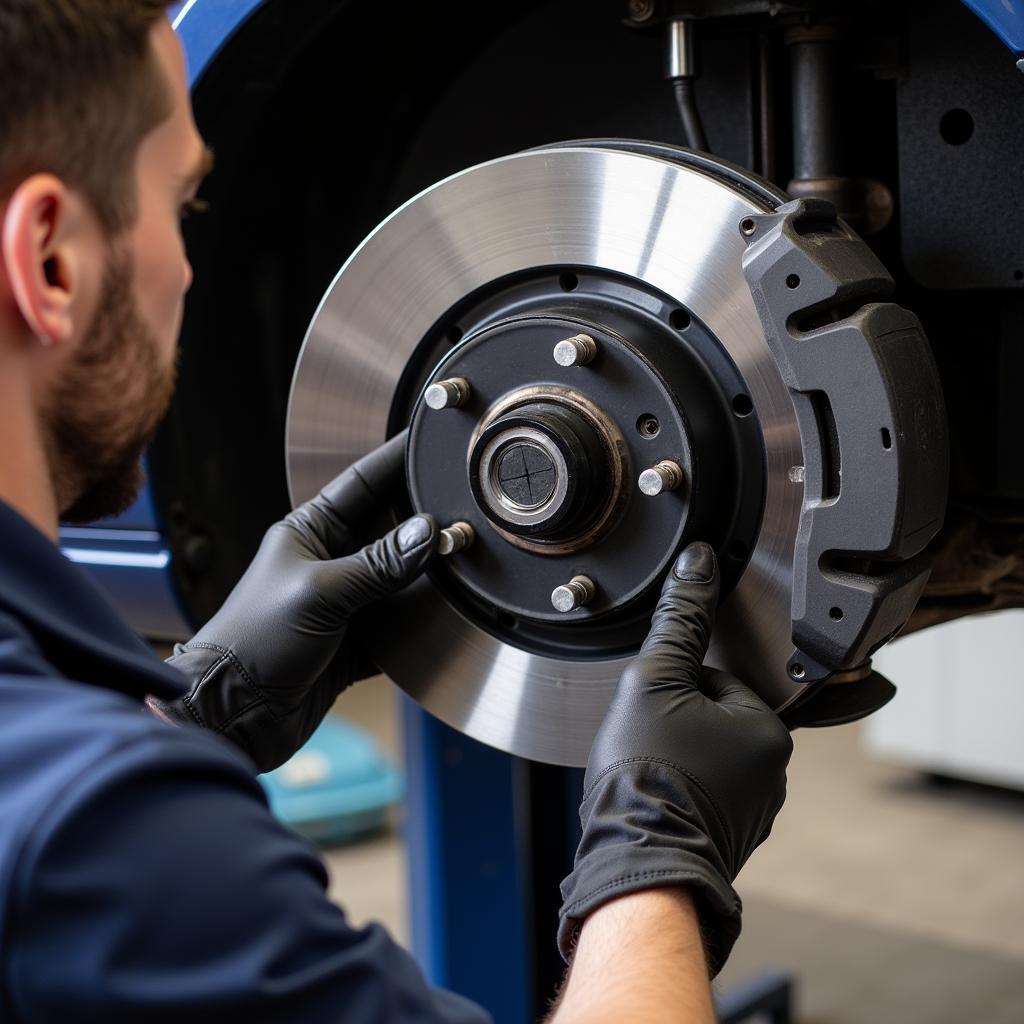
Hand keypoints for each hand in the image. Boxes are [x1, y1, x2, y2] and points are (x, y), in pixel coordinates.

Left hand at [154, 431, 437, 772]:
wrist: (235, 715)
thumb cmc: (253, 642)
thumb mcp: (320, 593)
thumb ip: (378, 564)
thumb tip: (428, 533)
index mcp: (310, 532)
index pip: (364, 482)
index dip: (399, 461)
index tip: (434, 445)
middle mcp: (331, 561)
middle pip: (392, 528)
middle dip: (429, 520)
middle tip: (469, 508)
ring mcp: (348, 601)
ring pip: (404, 576)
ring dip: (432, 573)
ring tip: (471, 558)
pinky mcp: (360, 642)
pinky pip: (403, 622)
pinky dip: (425, 619)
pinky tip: (450, 611)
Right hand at [557, 542, 792, 975]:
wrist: (638, 864)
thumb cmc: (648, 776)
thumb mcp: (653, 681)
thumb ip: (678, 621)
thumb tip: (698, 563)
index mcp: (767, 731)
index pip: (715, 678)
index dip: (673, 686)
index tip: (652, 712)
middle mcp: (773, 773)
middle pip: (711, 716)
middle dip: (675, 722)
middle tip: (646, 744)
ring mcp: (755, 810)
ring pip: (706, 755)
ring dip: (676, 756)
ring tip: (648, 774)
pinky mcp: (732, 838)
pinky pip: (704, 793)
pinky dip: (679, 790)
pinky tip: (655, 797)